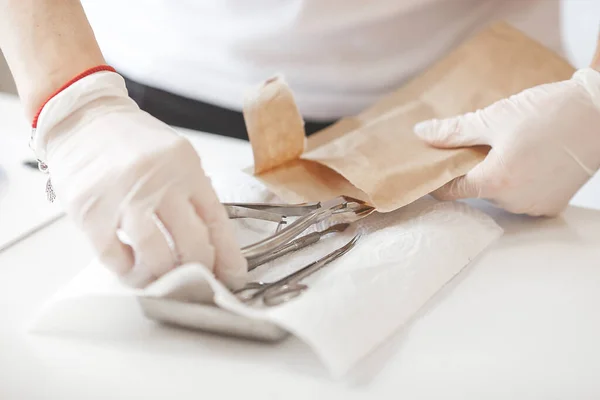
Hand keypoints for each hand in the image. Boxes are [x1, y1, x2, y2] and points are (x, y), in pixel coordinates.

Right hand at [34, 71, 246, 286]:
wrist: (81, 117)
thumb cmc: (131, 140)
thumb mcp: (176, 155)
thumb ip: (192, 190)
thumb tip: (211, 238)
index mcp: (186, 168)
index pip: (216, 220)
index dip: (227, 255)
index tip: (232, 277)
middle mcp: (158, 182)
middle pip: (191, 244)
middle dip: (199, 272)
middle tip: (196, 283)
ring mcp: (123, 197)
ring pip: (156, 257)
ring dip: (161, 276)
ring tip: (160, 278)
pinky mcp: (90, 211)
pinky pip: (114, 257)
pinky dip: (126, 269)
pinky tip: (130, 265)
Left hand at [414, 68, 599, 216]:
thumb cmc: (550, 113)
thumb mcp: (494, 117)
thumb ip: (454, 132)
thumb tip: (422, 133)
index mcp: (496, 181)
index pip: (450, 191)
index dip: (437, 178)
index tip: (432, 165)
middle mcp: (514, 201)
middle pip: (475, 191)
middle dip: (469, 170)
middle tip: (475, 145)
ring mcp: (535, 206)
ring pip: (499, 194)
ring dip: (495, 176)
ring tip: (506, 148)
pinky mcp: (551, 205)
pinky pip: (522, 197)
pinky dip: (518, 181)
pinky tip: (526, 159)